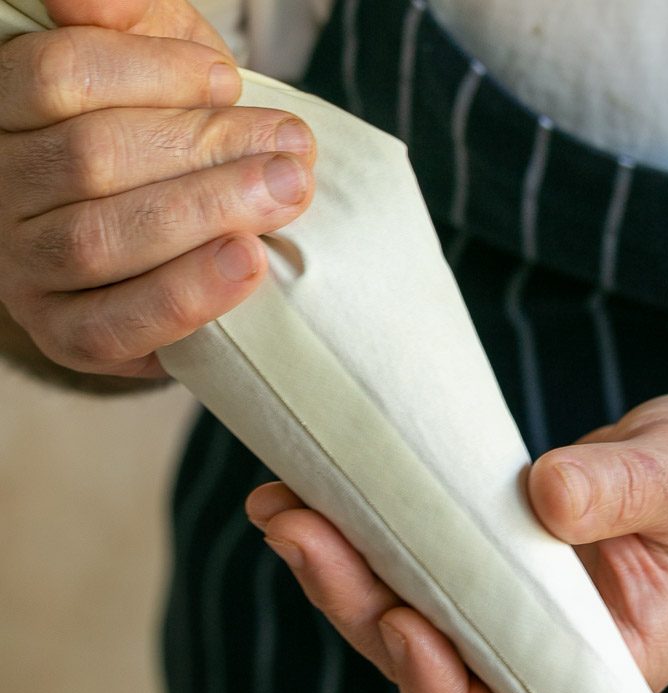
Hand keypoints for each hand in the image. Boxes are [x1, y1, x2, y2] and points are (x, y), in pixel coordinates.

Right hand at [0, 0, 315, 378]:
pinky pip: (116, 324)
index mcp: (2, 108)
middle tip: (290, 149)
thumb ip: (130, 19)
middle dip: (202, 149)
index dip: (152, 74)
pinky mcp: (65, 336)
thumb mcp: (150, 59)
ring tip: (286, 193)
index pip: (57, 77)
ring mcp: (23, 268)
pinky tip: (248, 262)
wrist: (178, 238)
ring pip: (100, 237)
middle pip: (90, 159)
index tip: (228, 82)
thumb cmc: (162, 132)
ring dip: (206, 213)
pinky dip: (188, 294)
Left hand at [246, 394, 667, 692]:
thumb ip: (628, 490)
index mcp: (600, 678)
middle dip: (361, 613)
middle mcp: (537, 669)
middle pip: (431, 678)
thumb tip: (549, 495)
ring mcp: (501, 630)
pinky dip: (354, 545)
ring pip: (401, 631)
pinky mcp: (474, 582)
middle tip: (304, 535)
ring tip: (283, 509)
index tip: (407, 626)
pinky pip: (404, 579)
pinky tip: (303, 498)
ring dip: (337, 579)